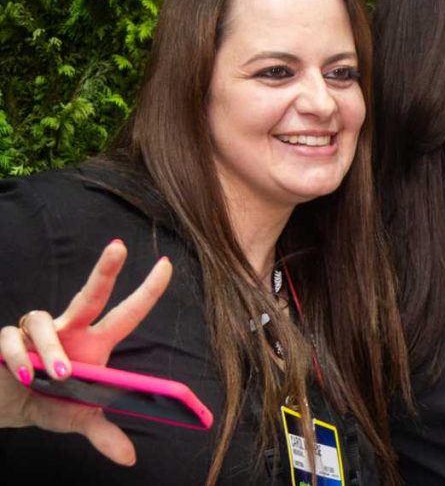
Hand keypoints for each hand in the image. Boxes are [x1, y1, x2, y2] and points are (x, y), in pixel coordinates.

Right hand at [0, 239, 172, 465]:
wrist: (7, 407)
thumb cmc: (49, 402)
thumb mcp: (78, 419)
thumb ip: (103, 433)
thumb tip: (129, 458)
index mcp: (95, 343)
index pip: (127, 312)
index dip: (148, 290)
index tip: (167, 265)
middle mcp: (70, 328)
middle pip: (92, 292)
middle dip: (106, 268)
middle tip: (119, 247)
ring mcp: (39, 330)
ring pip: (45, 321)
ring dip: (49, 348)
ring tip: (52, 374)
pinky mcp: (8, 339)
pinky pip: (12, 338)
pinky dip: (17, 356)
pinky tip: (20, 373)